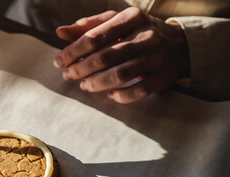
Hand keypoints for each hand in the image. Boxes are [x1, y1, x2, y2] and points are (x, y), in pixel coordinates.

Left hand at [54, 7, 189, 103]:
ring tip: (84, 86)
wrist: (179, 44)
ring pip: (121, 74)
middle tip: (68, 75)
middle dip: (82, 68)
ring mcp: (157, 57)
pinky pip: (140, 90)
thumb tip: (60, 32)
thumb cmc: (138, 32)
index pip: (95, 36)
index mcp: (131, 18)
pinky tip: (110, 95)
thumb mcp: (117, 21)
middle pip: (106, 57)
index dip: (73, 51)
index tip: (59, 61)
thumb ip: (89, 26)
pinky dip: (123, 95)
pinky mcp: (164, 77)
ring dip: (97, 83)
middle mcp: (146, 36)